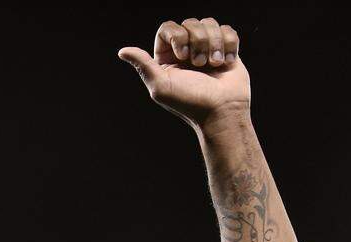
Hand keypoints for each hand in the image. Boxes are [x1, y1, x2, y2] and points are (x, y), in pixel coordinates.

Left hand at [118, 18, 247, 128]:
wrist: (222, 110)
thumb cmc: (190, 101)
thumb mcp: (161, 86)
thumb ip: (142, 65)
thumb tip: (122, 51)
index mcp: (166, 59)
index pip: (167, 28)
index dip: (177, 36)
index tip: (182, 56)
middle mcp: (185, 52)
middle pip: (190, 23)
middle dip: (198, 42)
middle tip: (199, 66)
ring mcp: (206, 49)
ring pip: (209, 24)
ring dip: (213, 44)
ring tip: (214, 65)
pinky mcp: (225, 49)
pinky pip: (227, 30)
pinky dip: (228, 46)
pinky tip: (225, 63)